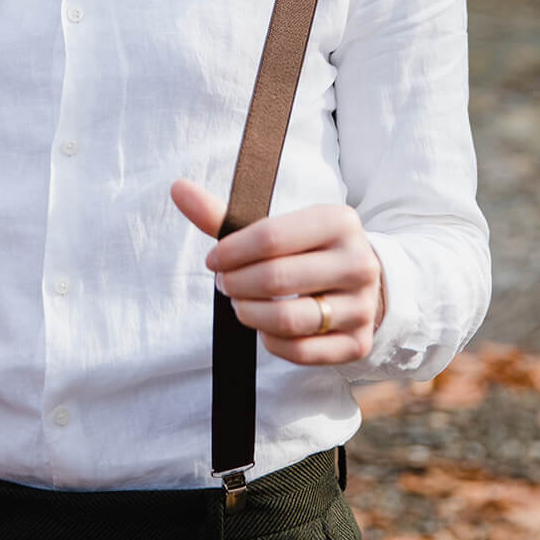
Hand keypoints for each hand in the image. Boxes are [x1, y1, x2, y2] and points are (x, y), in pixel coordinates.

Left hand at [171, 180, 384, 364]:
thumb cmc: (304, 250)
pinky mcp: (357, 343)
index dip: (231, 252)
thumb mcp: (275, 227)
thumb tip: (177, 188)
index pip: (270, 237)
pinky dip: (271, 341)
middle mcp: (358, 262)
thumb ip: (223, 214)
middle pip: (276, 278)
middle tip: (225, 284)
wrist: (361, 284)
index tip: (213, 261)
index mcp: (338, 221)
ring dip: (249, 313)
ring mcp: (361, 306)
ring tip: (241, 304)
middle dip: (237, 283)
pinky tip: (265, 327)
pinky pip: (300, 351)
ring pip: (287, 319)